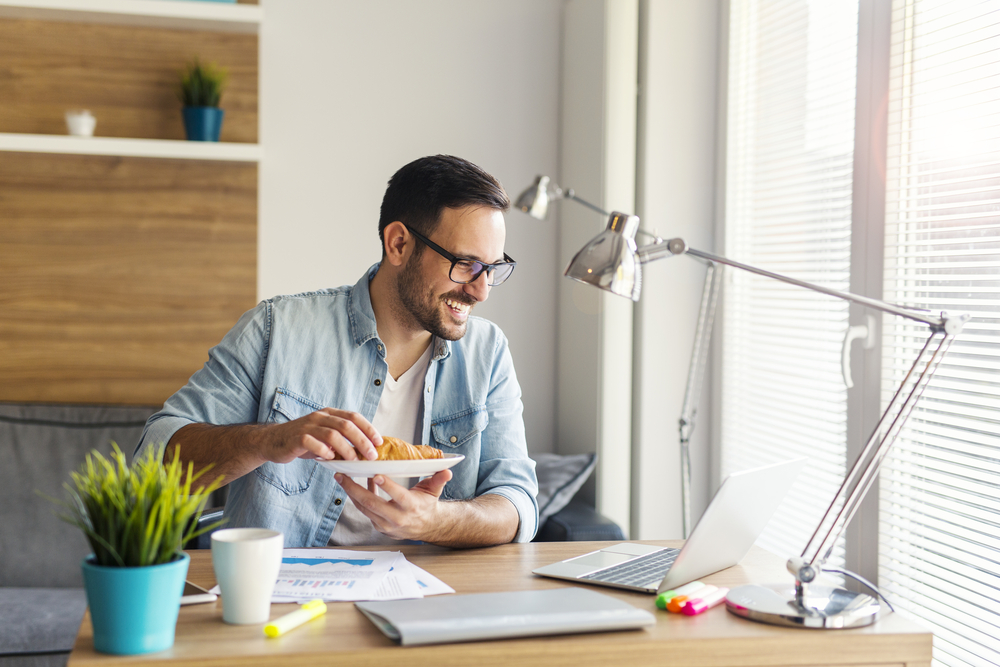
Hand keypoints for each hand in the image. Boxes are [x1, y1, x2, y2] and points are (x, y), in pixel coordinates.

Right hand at [264, 408, 380, 463]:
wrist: (273, 441)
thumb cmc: (304, 440)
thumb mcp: (324, 436)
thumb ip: (342, 440)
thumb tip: (366, 451)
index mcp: (329, 414)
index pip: (354, 416)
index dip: (369, 428)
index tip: (379, 442)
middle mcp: (320, 417)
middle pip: (346, 425)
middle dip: (362, 440)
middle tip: (371, 455)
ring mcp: (307, 426)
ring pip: (332, 434)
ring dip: (346, 448)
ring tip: (353, 461)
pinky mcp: (296, 438)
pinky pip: (312, 442)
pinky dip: (324, 451)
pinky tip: (330, 459)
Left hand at [334, 470, 452, 541]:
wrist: (427, 527)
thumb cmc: (427, 504)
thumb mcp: (434, 491)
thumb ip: (439, 479)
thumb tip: (447, 470)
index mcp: (411, 507)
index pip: (398, 496)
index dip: (387, 487)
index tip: (375, 475)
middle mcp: (397, 518)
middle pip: (372, 504)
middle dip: (354, 489)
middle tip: (342, 475)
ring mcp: (386, 524)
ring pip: (364, 508)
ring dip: (351, 493)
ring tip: (341, 478)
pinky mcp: (379, 526)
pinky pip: (365, 511)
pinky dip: (358, 498)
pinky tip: (352, 485)